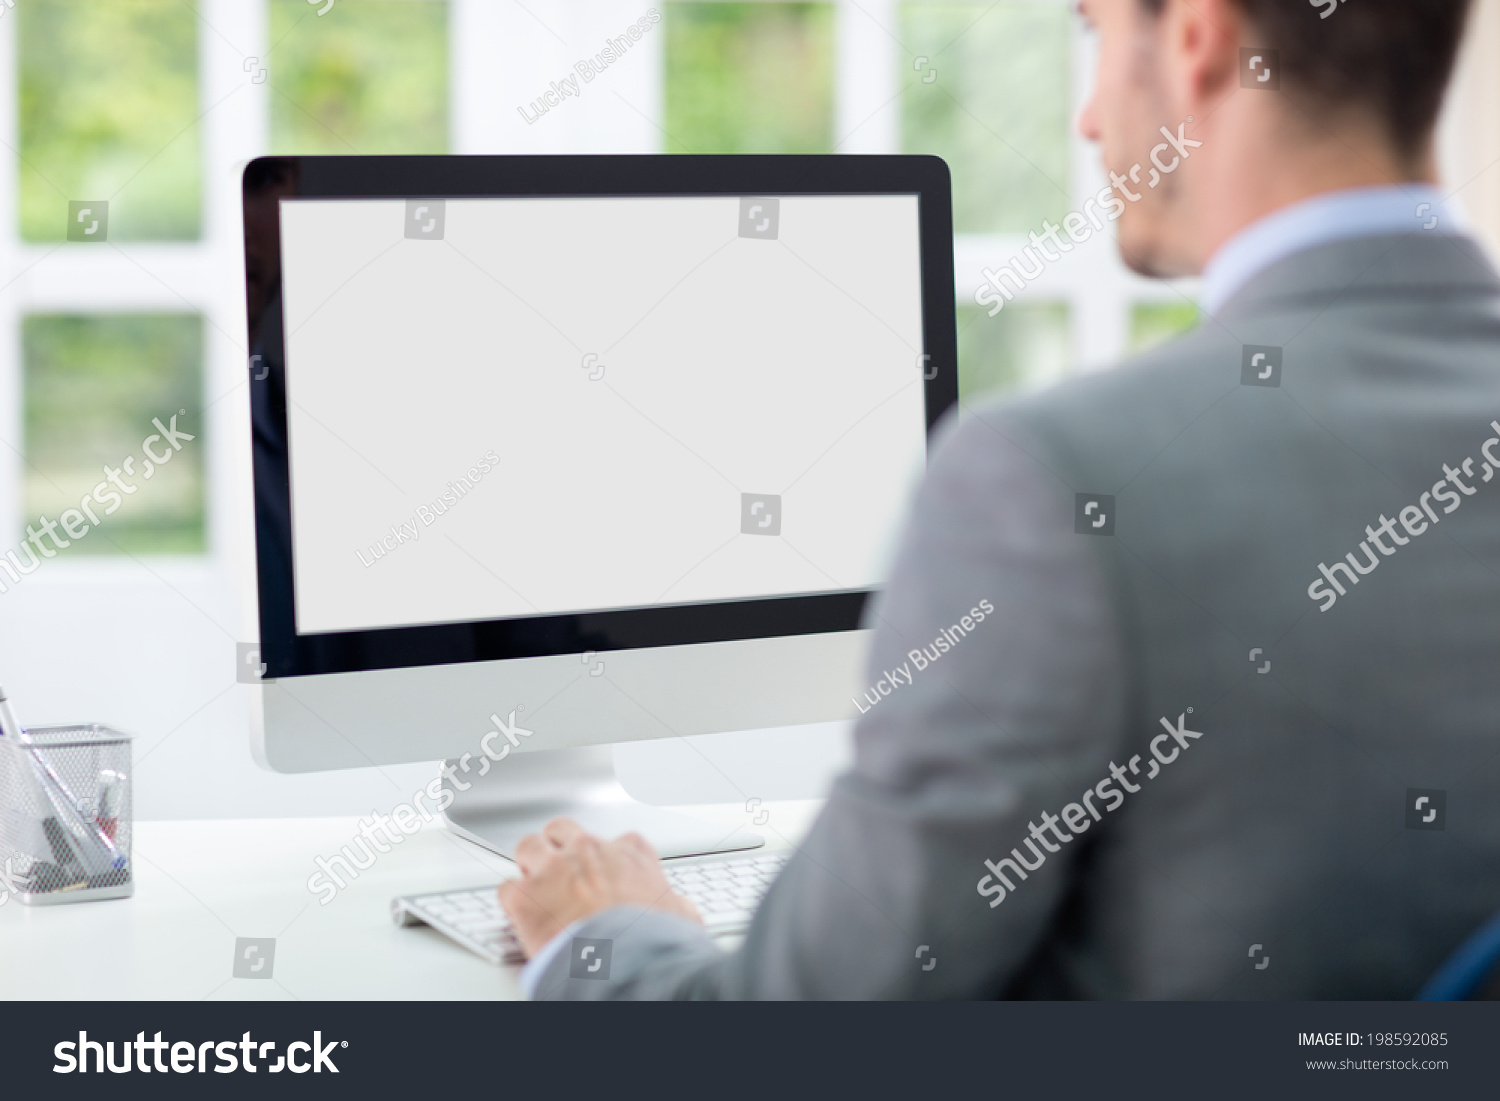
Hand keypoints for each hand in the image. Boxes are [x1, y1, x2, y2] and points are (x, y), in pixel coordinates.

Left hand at [497, 818, 701, 957]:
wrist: (624, 962)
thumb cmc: (654, 940)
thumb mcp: (681, 916)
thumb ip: (676, 903)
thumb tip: (682, 911)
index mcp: (628, 852)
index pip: (616, 840)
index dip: (607, 858)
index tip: (605, 874)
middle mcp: (588, 850)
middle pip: (562, 830)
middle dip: (558, 847)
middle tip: (560, 871)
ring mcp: (553, 869)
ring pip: (528, 847)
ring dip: (530, 865)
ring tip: (534, 886)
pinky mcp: (525, 895)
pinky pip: (507, 888)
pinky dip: (512, 901)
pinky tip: (520, 914)